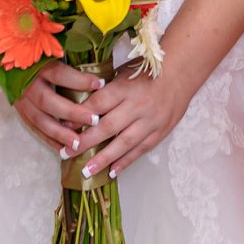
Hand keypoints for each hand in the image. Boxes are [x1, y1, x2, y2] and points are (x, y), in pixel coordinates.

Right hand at [13, 61, 107, 153]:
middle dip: (71, 113)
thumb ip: (70, 61)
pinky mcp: (20, 112)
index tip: (100, 83)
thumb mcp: (51, 53)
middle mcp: (28, 85)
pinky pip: (34, 128)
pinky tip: (62, 149)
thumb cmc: (38, 56)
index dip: (79, 80)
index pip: (59, 74)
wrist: (8, 59)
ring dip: (59, 134)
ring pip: (40, 120)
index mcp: (37, 67)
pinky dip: (48, 140)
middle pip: (49, 101)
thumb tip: (97, 71)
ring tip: (78, 144)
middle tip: (93, 120)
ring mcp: (22, 100)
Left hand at [62, 67, 191, 180]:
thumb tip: (79, 107)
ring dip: (104, 158)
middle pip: (107, 127)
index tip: (63, 128)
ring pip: (124, 143)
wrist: (181, 73)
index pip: (98, 104)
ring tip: (86, 171)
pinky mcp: (160, 131)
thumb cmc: (147, 71)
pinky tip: (112, 171)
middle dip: (85, 142)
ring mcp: (150, 121)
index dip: (79, 117)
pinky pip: (140, 149)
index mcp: (125, 87)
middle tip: (67, 153)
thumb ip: (105, 90)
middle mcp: (137, 106)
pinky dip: (126, 161)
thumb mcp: (124, 72)